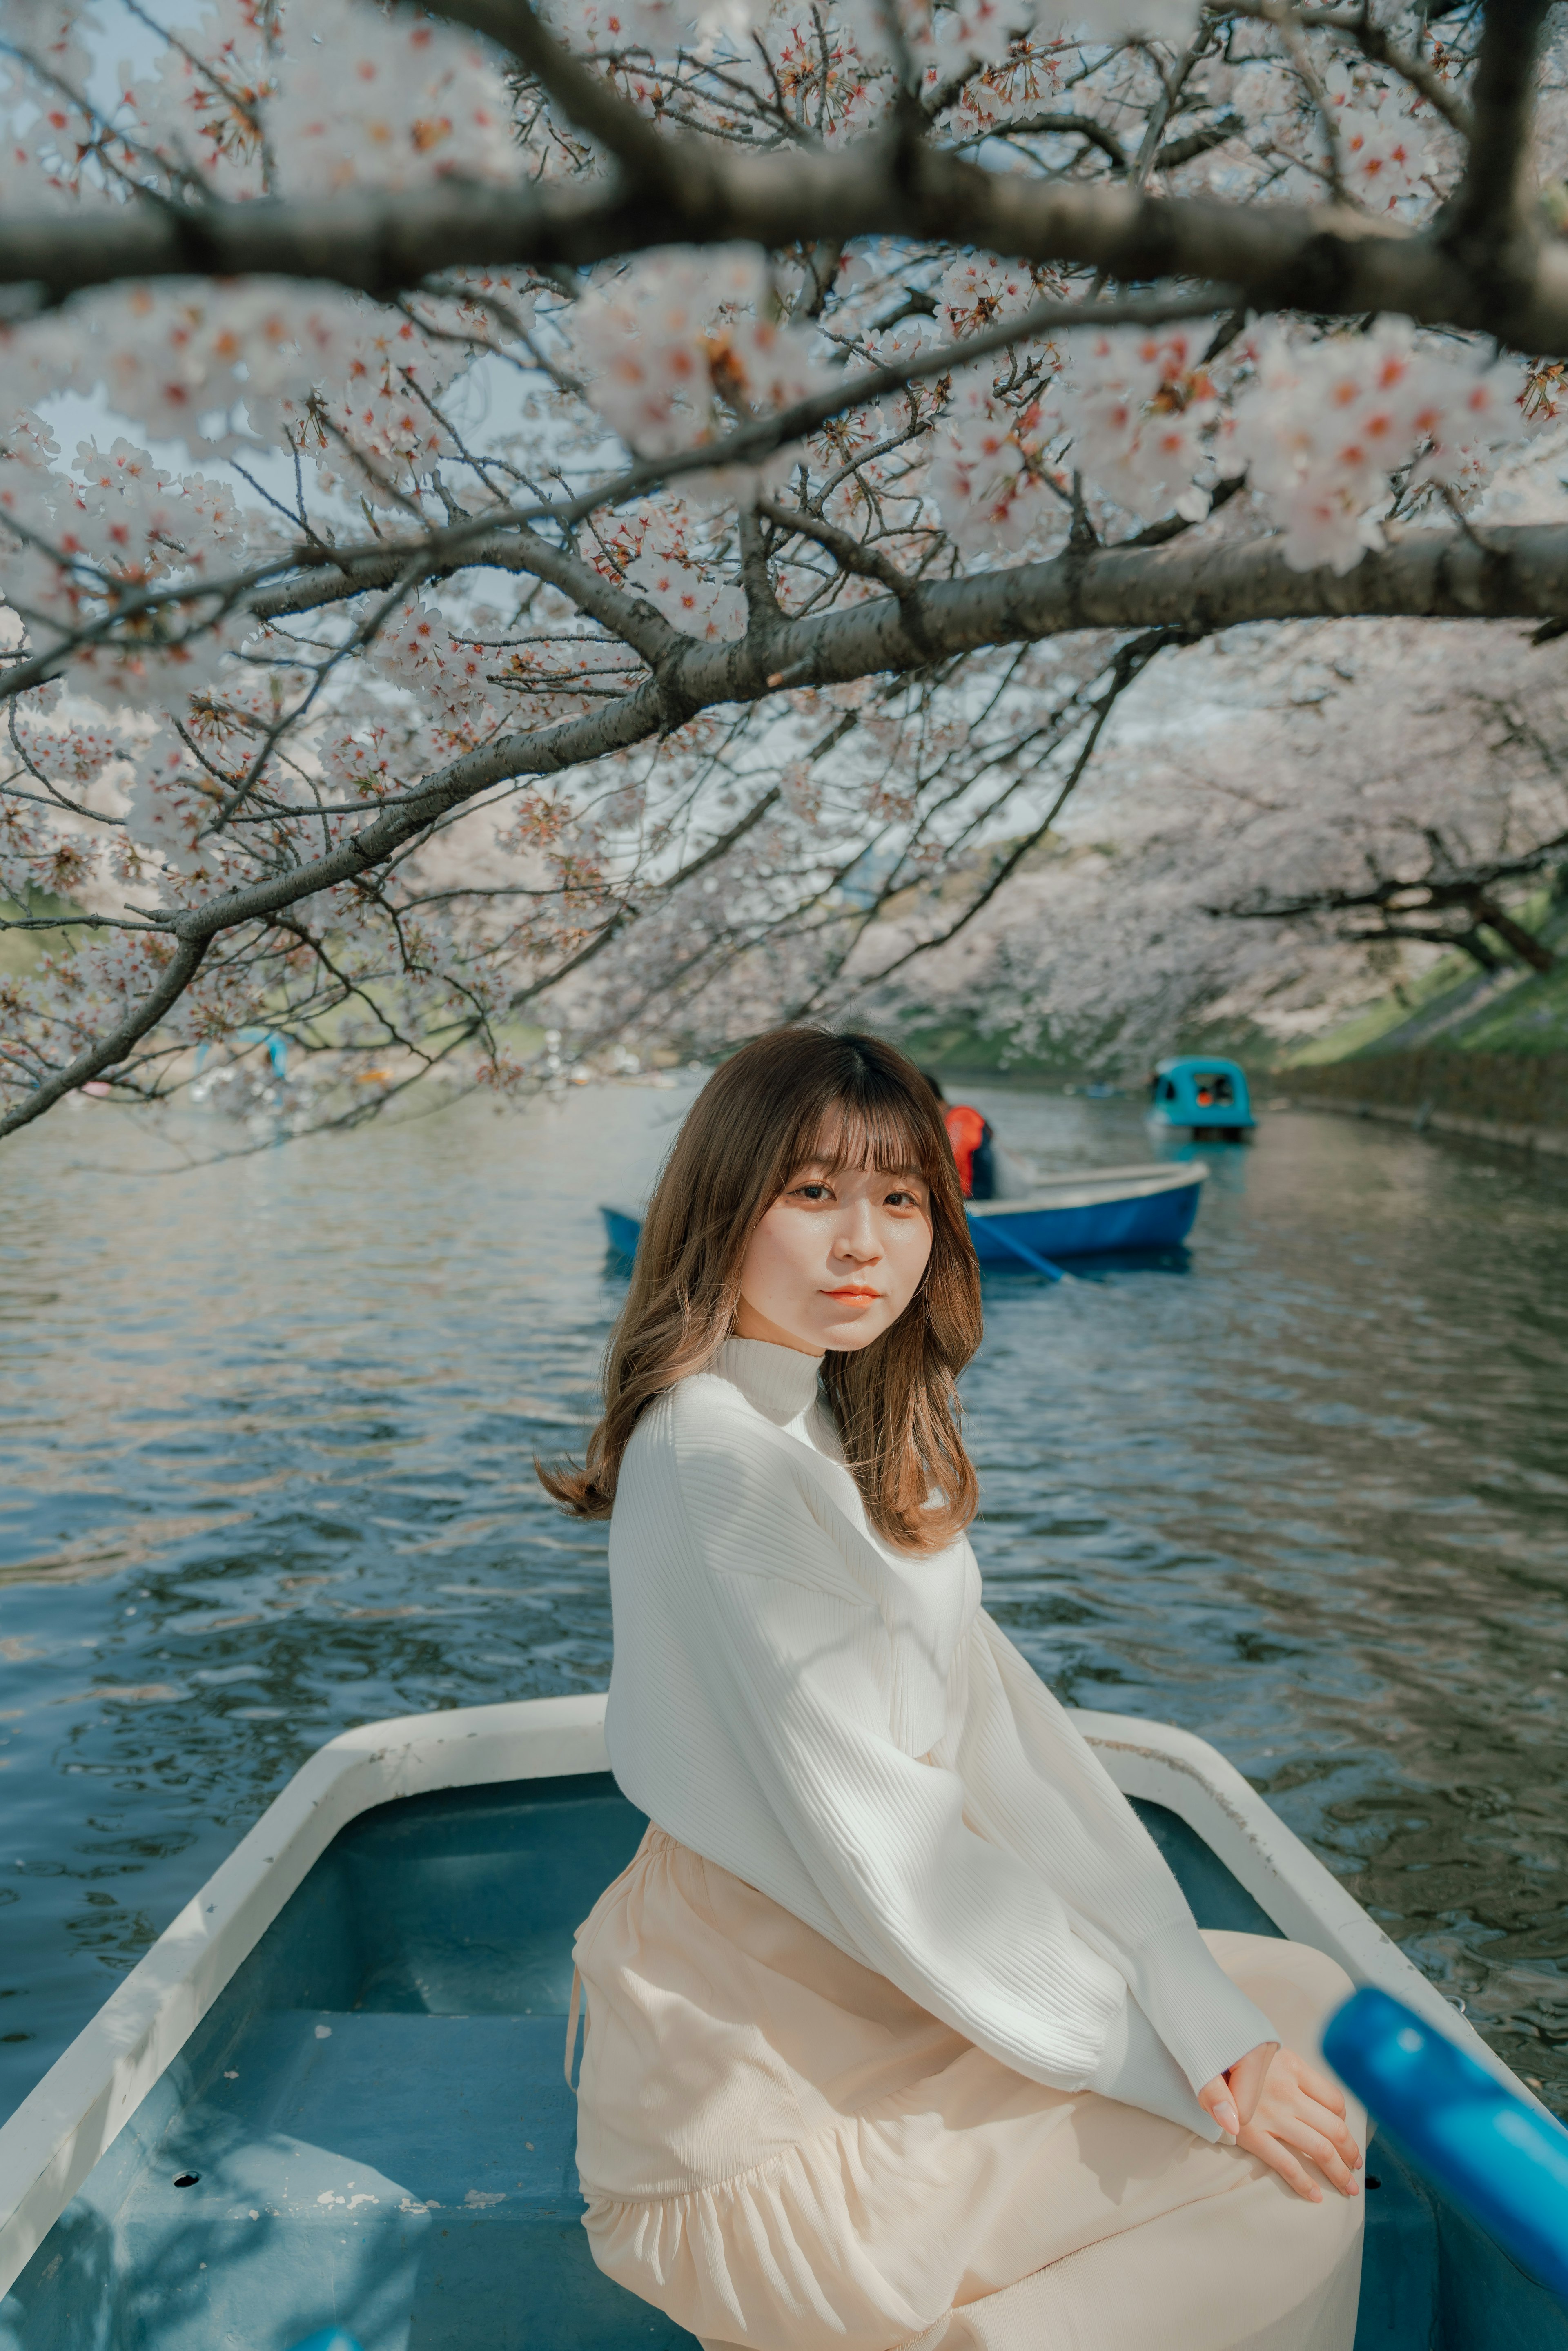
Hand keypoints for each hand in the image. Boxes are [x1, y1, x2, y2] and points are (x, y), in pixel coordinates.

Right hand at [1198, 2044, 1363, 2203]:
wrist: (1198, 2058)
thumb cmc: (1233, 2058)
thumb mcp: (1266, 2053)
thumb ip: (1294, 2075)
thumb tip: (1326, 2106)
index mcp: (1292, 2066)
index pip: (1334, 2099)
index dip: (1345, 2121)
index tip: (1346, 2136)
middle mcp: (1286, 2090)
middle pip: (1335, 2129)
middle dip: (1350, 2154)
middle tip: (1356, 2169)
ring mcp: (1270, 2114)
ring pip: (1320, 2149)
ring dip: (1339, 2173)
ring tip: (1348, 2187)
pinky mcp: (1252, 2134)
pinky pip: (1287, 2164)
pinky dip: (1305, 2183)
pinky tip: (1315, 2195)